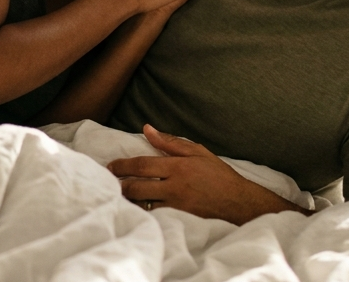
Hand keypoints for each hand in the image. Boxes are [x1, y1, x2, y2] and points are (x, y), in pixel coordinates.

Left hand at [108, 125, 305, 224]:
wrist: (240, 203)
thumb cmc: (219, 176)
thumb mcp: (197, 152)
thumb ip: (170, 142)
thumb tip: (147, 129)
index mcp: (178, 166)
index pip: (141, 165)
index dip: (122, 166)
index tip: (109, 166)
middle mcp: (175, 186)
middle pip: (136, 187)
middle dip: (119, 185)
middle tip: (108, 182)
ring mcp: (177, 205)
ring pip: (143, 204)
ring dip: (128, 200)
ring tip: (117, 196)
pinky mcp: (181, 219)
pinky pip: (155, 216)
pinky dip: (144, 213)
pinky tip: (135, 210)